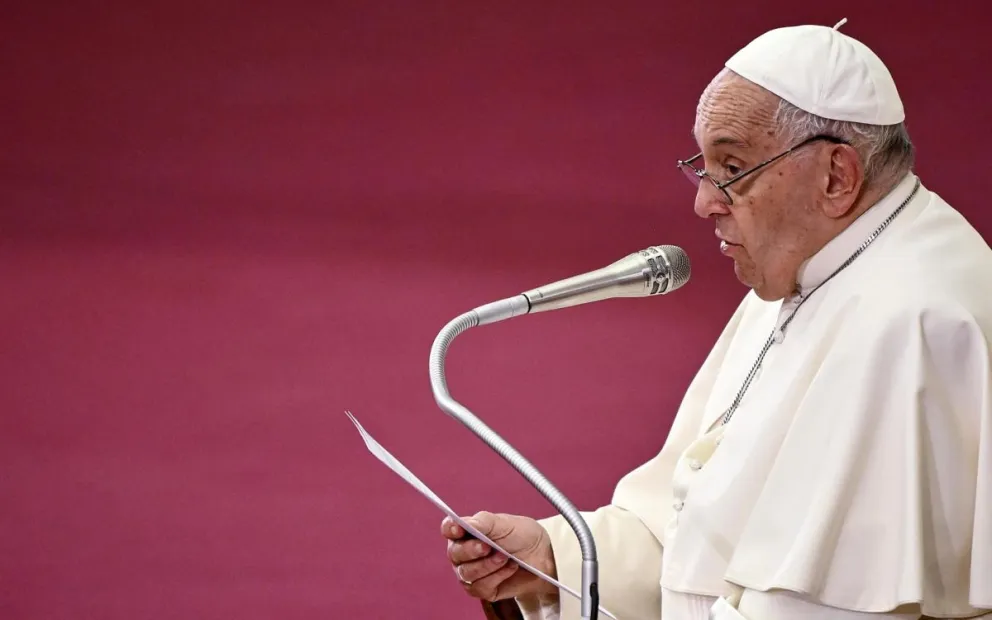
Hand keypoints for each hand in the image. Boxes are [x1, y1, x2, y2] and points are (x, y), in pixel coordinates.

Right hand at [441, 511, 556, 602]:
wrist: (542, 556)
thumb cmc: (522, 536)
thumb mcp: (504, 523)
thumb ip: (482, 522)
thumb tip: (463, 523)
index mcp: (466, 531)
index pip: (448, 529)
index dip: (450, 528)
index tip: (459, 529)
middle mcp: (464, 552)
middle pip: (454, 553)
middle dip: (472, 550)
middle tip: (489, 546)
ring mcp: (471, 572)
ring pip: (466, 573)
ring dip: (488, 565)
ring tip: (505, 557)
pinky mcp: (482, 589)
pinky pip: (480, 587)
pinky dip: (497, 576)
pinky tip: (509, 568)